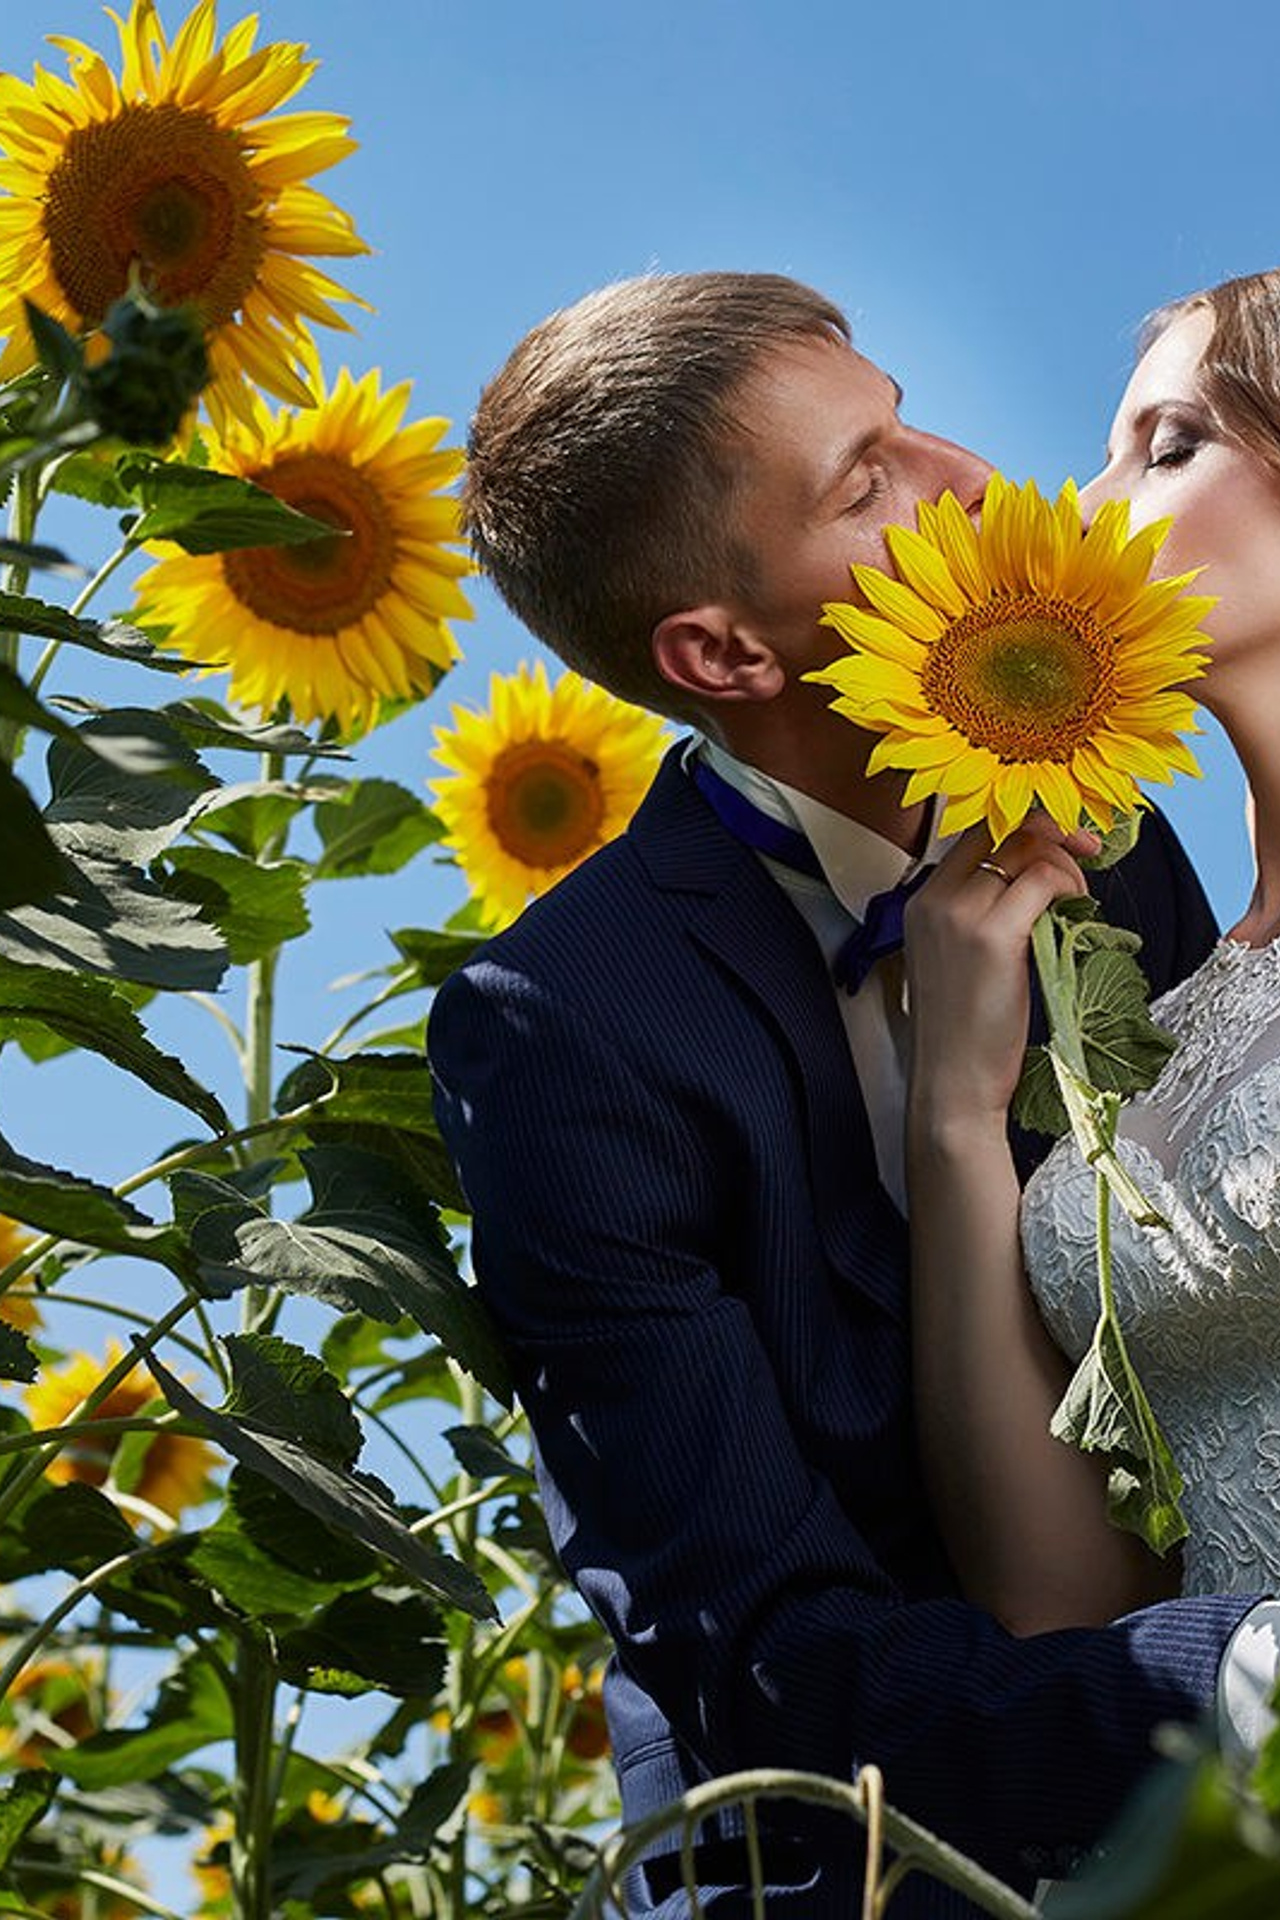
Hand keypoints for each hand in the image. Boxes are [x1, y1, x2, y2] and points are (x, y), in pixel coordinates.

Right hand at [904, 815, 1099, 1131]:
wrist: (952, 1083)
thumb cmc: (963, 1032)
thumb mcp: (958, 960)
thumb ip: (980, 916)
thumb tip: (1035, 881)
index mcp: (921, 902)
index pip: (975, 835)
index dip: (1023, 829)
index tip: (1060, 840)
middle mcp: (934, 899)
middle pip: (1002, 832)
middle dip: (1053, 834)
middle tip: (1087, 855)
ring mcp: (960, 913)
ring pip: (1027, 852)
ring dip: (1065, 867)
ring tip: (1079, 903)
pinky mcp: (993, 935)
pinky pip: (1044, 881)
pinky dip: (1069, 889)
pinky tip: (1077, 914)